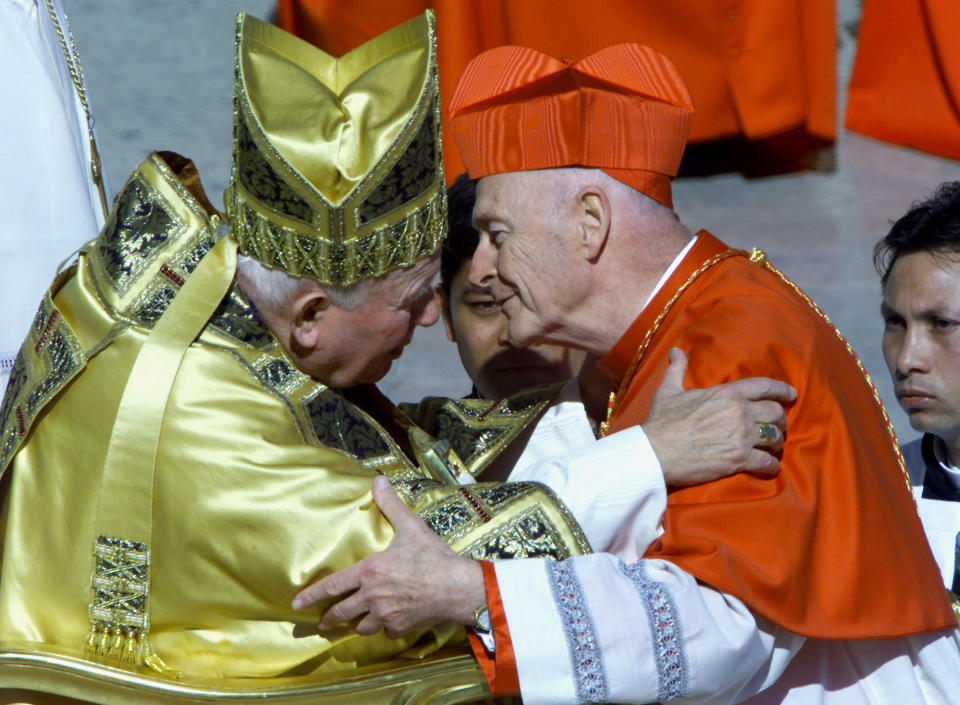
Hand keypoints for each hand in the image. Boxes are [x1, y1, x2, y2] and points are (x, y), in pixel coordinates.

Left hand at [292, 476, 485, 637]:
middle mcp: (373, 597)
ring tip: (354, 623)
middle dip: (329, 619)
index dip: (312, 596)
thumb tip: (378, 481)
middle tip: (322, 622)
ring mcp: (386, 616)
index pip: (332, 586)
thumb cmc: (432, 556)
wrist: (457, 587)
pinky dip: (384, 628)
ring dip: (356, 624)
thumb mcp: (410, 527)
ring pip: (361, 627)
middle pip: (342, 613)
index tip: (297, 604)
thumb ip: (391, 505)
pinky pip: (385, 632)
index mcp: (370, 572)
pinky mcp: (401, 628)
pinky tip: (388, 622)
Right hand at [643, 348, 795, 484]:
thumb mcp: (668, 390)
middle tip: (777, 426)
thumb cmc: (662, 421)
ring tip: (772, 446)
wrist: (656, 452)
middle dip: (780, 420)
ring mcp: (742, 437)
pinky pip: (767, 462)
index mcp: (726, 393)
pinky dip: (771, 465)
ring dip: (776, 442)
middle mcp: (740, 412)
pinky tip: (769, 466)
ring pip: (775, 437)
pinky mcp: (740, 459)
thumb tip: (676, 351)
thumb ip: (677, 369)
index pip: (764, 386)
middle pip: (776, 413)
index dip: (782, 390)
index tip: (791, 394)